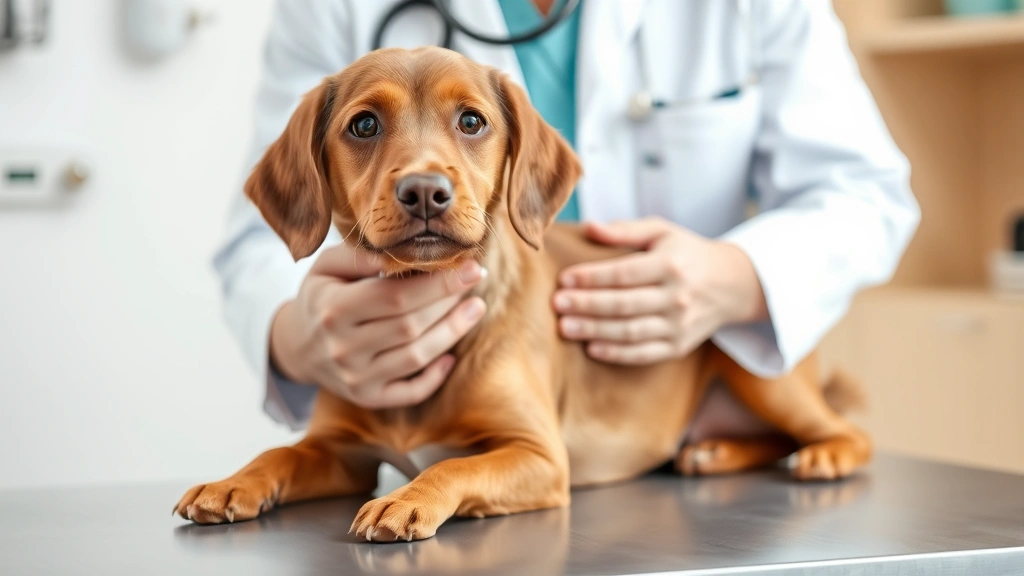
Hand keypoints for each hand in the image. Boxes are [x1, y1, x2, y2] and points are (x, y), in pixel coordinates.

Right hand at [270, 243, 486, 408]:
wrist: (298, 346)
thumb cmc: (323, 296)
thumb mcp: (326, 267)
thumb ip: (359, 256)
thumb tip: (397, 253)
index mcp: (333, 309)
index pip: (395, 296)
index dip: (437, 283)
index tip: (469, 267)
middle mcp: (343, 348)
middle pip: (410, 325)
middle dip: (449, 301)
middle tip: (475, 280)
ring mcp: (355, 377)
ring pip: (416, 357)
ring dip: (452, 332)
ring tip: (475, 308)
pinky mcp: (367, 398)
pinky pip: (409, 392)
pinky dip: (435, 377)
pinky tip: (452, 356)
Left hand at [553, 218, 767, 364]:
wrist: (732, 285)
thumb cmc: (687, 254)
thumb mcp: (662, 232)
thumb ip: (625, 230)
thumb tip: (589, 227)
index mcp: (670, 264)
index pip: (624, 273)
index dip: (591, 277)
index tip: (563, 279)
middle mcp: (677, 296)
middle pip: (623, 304)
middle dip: (586, 305)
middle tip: (557, 304)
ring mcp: (679, 324)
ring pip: (630, 331)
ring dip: (595, 331)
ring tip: (566, 327)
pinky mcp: (679, 346)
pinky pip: (644, 353)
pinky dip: (617, 353)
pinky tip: (592, 348)